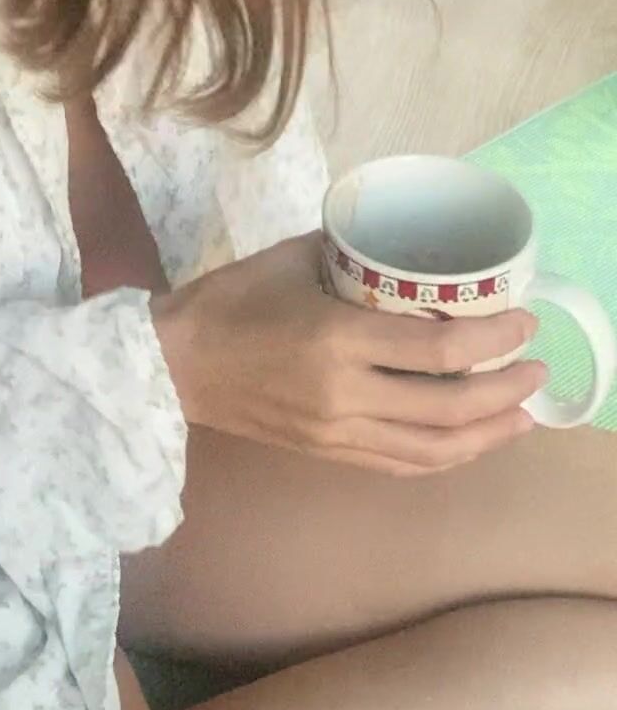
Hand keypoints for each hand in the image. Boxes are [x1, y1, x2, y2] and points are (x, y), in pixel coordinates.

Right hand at [152, 231, 547, 475]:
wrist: (172, 365)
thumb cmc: (228, 302)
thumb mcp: (292, 260)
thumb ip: (353, 253)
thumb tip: (403, 244)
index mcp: (336, 340)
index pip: (439, 349)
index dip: (493, 339)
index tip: (524, 323)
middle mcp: (344, 396)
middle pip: (450, 406)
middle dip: (507, 390)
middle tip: (536, 368)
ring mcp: (337, 433)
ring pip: (434, 448)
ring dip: (489, 433)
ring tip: (522, 414)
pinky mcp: (328, 453)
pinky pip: (403, 464)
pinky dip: (447, 455)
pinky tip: (471, 440)